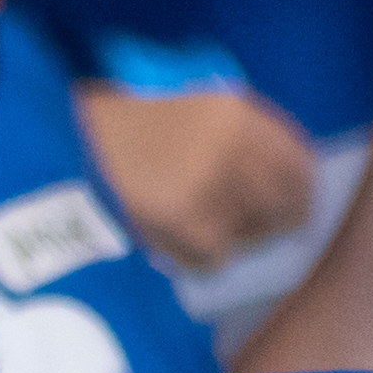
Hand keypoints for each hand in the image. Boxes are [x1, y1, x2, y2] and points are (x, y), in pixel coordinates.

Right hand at [76, 80, 321, 268]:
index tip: (291, 208)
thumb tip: (292, 190)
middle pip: (284, 208)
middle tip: (247, 231)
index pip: (301, 167)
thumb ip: (247, 142)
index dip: (301, 195)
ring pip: (249, 238)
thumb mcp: (201, 113)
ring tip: (197, 227)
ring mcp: (210, 187)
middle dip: (269, 225)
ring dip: (228, 241)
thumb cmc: (137, 129)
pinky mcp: (183, 222)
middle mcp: (232, 148)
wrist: (72, 144)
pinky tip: (172, 239)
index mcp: (239, 115)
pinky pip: (212, 259)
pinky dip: (195, 258)